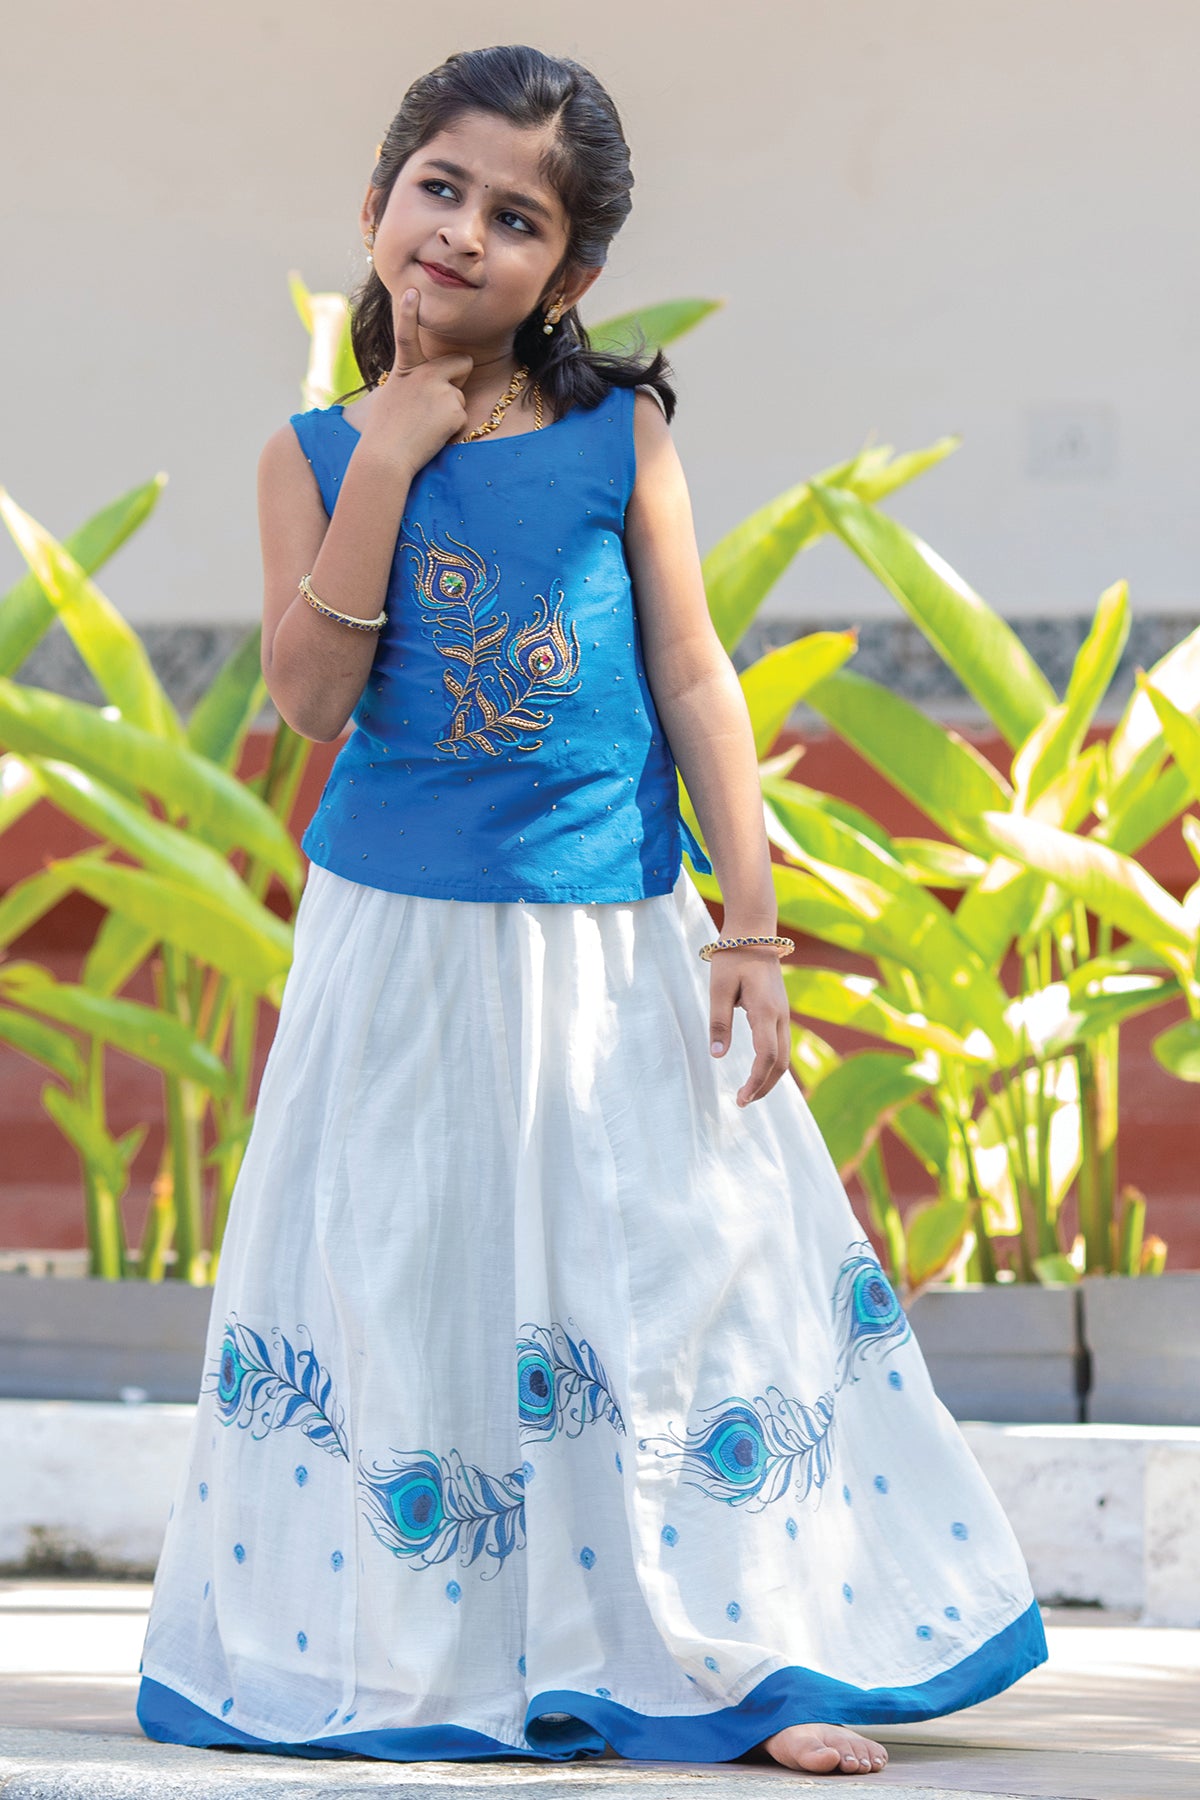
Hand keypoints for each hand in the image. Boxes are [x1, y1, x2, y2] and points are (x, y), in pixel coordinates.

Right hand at [358, 287, 472, 475]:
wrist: (385, 455)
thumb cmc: (385, 431)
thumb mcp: (393, 396)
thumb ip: (413, 383)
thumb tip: (433, 383)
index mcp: (405, 368)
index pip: (406, 334)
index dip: (408, 312)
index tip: (411, 290)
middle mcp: (424, 373)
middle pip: (462, 363)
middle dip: (458, 379)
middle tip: (436, 402)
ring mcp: (439, 389)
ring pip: (461, 394)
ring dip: (451, 409)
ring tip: (426, 424)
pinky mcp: (453, 408)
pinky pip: (462, 415)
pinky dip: (452, 427)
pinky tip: (433, 434)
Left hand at [709, 948, 791, 1106]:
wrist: (754, 932)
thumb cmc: (733, 957)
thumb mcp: (719, 989)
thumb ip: (719, 1023)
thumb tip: (717, 1056)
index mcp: (766, 1011)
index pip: (767, 1057)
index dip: (755, 1082)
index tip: (740, 1098)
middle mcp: (781, 1016)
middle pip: (781, 1063)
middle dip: (764, 1087)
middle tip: (743, 1102)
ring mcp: (784, 1014)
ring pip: (784, 1055)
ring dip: (769, 1077)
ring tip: (749, 1092)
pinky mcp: (780, 1011)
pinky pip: (781, 1044)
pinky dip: (772, 1063)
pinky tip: (758, 1070)